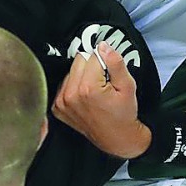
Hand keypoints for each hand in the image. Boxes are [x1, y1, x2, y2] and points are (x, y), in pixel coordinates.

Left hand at [52, 42, 150, 157]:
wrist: (117, 138)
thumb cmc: (123, 115)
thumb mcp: (128, 86)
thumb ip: (116, 64)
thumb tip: (104, 46)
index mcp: (88, 88)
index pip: (92, 55)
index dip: (105, 61)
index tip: (110, 71)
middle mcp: (71, 95)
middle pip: (79, 61)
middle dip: (92, 66)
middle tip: (104, 80)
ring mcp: (62, 102)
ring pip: (70, 71)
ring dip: (82, 75)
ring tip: (95, 89)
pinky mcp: (58, 108)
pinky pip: (64, 84)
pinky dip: (74, 86)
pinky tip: (85, 96)